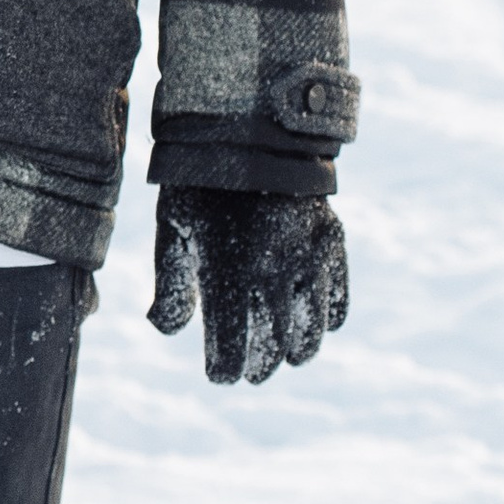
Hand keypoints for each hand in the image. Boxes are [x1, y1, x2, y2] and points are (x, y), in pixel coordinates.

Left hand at [148, 189, 348, 383]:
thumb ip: (170, 285)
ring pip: (311, 333)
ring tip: (284, 356)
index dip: (224, 370)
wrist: (253, 129)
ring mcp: (308, 258)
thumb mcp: (174, 229)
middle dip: (259, 366)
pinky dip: (326, 321)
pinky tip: (312, 325)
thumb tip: (166, 330)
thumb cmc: (200, 183)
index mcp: (226, 270)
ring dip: (296, 352)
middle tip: (249, 372)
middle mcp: (271, 270)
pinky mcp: (333, 244)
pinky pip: (338, 302)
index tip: (220, 374)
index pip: (230, 348)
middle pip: (272, 347)